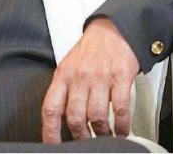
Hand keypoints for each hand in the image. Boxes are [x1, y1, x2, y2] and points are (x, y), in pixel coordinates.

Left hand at [41, 16, 139, 142]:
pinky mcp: (121, 77)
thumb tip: (61, 122)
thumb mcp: (69, 66)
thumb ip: (64, 91)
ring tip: (105, 136)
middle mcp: (79, 77)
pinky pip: (120, 109)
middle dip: (81, 137)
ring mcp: (100, 77)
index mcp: (63, 75)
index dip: (50, 132)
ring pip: (97, 117)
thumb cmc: (90, 51)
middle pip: (75, 118)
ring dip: (102, 133)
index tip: (53, 146)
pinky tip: (122, 130)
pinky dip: (122, 125)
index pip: (51, 109)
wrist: (113, 29)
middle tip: (86, 142)